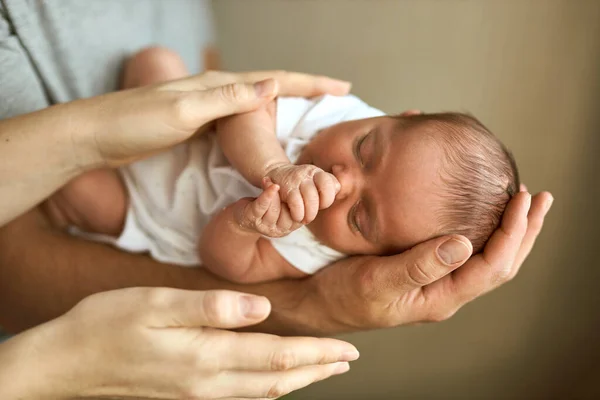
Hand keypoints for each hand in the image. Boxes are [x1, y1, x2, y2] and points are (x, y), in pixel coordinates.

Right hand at [2, 288, 356, 398]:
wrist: (65, 363)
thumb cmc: (107, 324)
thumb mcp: (155, 303)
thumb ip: (211, 307)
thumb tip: (262, 308)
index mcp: (205, 356)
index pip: (277, 357)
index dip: (317, 354)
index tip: (347, 349)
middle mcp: (207, 383)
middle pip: (277, 380)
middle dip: (317, 370)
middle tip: (348, 361)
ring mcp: (196, 393)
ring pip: (262, 392)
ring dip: (298, 380)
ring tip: (322, 369)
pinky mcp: (186, 393)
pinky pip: (240, 394)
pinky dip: (269, 385)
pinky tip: (274, 378)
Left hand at [79, 70, 350, 166]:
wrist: (93, 135)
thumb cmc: (133, 123)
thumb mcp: (184, 111)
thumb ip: (226, 98)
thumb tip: (272, 85)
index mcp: (217, 85)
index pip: (274, 80)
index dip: (311, 82)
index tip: (343, 86)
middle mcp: (214, 90)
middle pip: (270, 86)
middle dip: (305, 89)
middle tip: (334, 95)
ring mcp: (204, 106)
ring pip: (255, 102)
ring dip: (285, 104)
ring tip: (309, 110)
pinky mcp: (195, 122)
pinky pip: (238, 119)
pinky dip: (259, 122)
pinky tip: (262, 130)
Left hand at [234, 180, 302, 237]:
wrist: (242, 218)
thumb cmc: (268, 209)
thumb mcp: (286, 208)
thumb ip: (298, 203)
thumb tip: (314, 188)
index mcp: (290, 227)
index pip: (302, 217)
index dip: (302, 202)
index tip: (301, 188)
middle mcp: (278, 230)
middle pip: (289, 215)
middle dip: (288, 198)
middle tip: (285, 184)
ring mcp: (264, 226)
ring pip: (274, 210)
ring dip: (274, 194)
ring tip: (271, 182)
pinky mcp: (251, 217)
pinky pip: (261, 206)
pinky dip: (267, 195)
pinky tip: (273, 186)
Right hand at [249, 189, 552, 334]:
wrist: (320, 301)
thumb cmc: (345, 295)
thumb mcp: (378, 280)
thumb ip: (419, 265)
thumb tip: (464, 245)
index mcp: (440, 297)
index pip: (492, 267)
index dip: (513, 233)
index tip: (522, 199)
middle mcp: (445, 290)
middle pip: (500, 262)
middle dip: (524, 231)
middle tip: (540, 198)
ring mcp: (436, 279)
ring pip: (485, 256)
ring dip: (509, 230)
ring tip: (523, 204)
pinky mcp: (423, 267)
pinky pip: (464, 249)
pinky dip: (482, 229)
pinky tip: (483, 213)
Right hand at [266, 164, 340, 222]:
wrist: (276, 175)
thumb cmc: (299, 186)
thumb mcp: (314, 184)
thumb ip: (328, 188)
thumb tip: (339, 191)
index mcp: (319, 173)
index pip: (333, 185)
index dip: (328, 199)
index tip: (321, 205)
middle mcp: (309, 173)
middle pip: (323, 194)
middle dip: (318, 209)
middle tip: (311, 215)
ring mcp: (297, 179)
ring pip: (311, 199)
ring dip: (309, 214)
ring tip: (304, 219)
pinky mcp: (286, 187)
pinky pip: (297, 203)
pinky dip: (298, 214)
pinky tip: (296, 216)